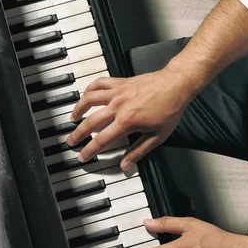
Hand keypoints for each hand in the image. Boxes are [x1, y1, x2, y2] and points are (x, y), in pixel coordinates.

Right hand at [66, 66, 194, 170]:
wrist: (176, 85)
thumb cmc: (170, 108)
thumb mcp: (157, 136)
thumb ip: (139, 151)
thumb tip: (126, 165)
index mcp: (127, 122)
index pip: (102, 140)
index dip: (89, 151)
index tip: (82, 157)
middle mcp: (118, 106)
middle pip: (90, 121)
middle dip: (78, 134)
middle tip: (71, 141)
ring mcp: (118, 92)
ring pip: (89, 99)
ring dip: (78, 109)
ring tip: (73, 118)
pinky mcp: (120, 82)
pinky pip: (99, 83)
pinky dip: (90, 89)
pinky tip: (86, 95)